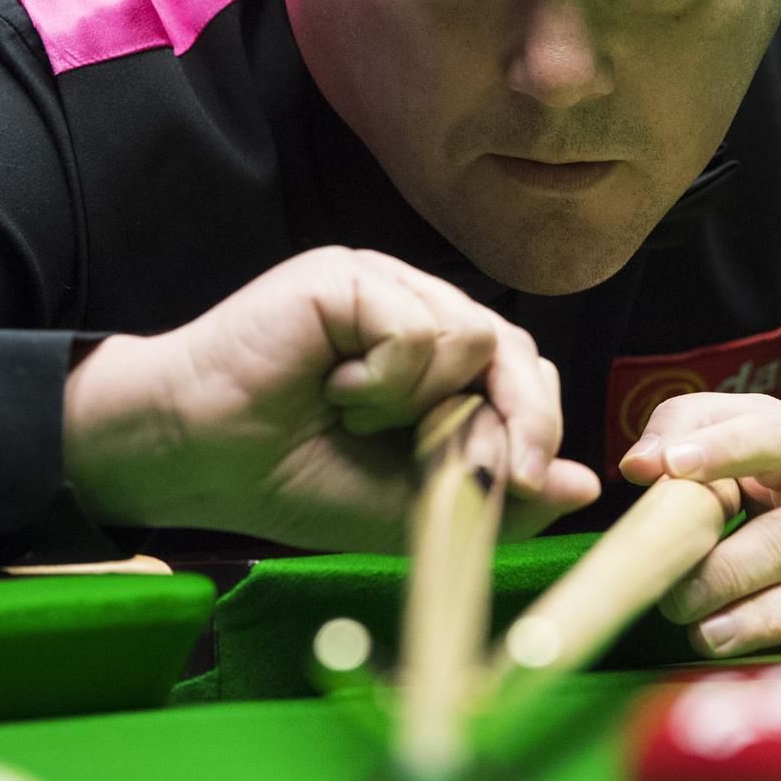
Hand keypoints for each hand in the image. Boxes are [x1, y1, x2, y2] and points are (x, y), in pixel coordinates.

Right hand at [62, 247, 601, 549]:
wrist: (195, 459)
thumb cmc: (288, 477)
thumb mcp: (409, 505)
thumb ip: (494, 492)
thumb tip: (585, 485)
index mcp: (434, 362)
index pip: (520, 373)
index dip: (537, 425)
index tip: (532, 482)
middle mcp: (416, 313)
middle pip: (512, 346)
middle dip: (511, 417)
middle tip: (472, 464)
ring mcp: (383, 288)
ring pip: (471, 335)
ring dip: (422, 402)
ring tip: (357, 417)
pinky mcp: (349, 276)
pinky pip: (416, 328)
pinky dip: (386, 380)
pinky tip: (335, 390)